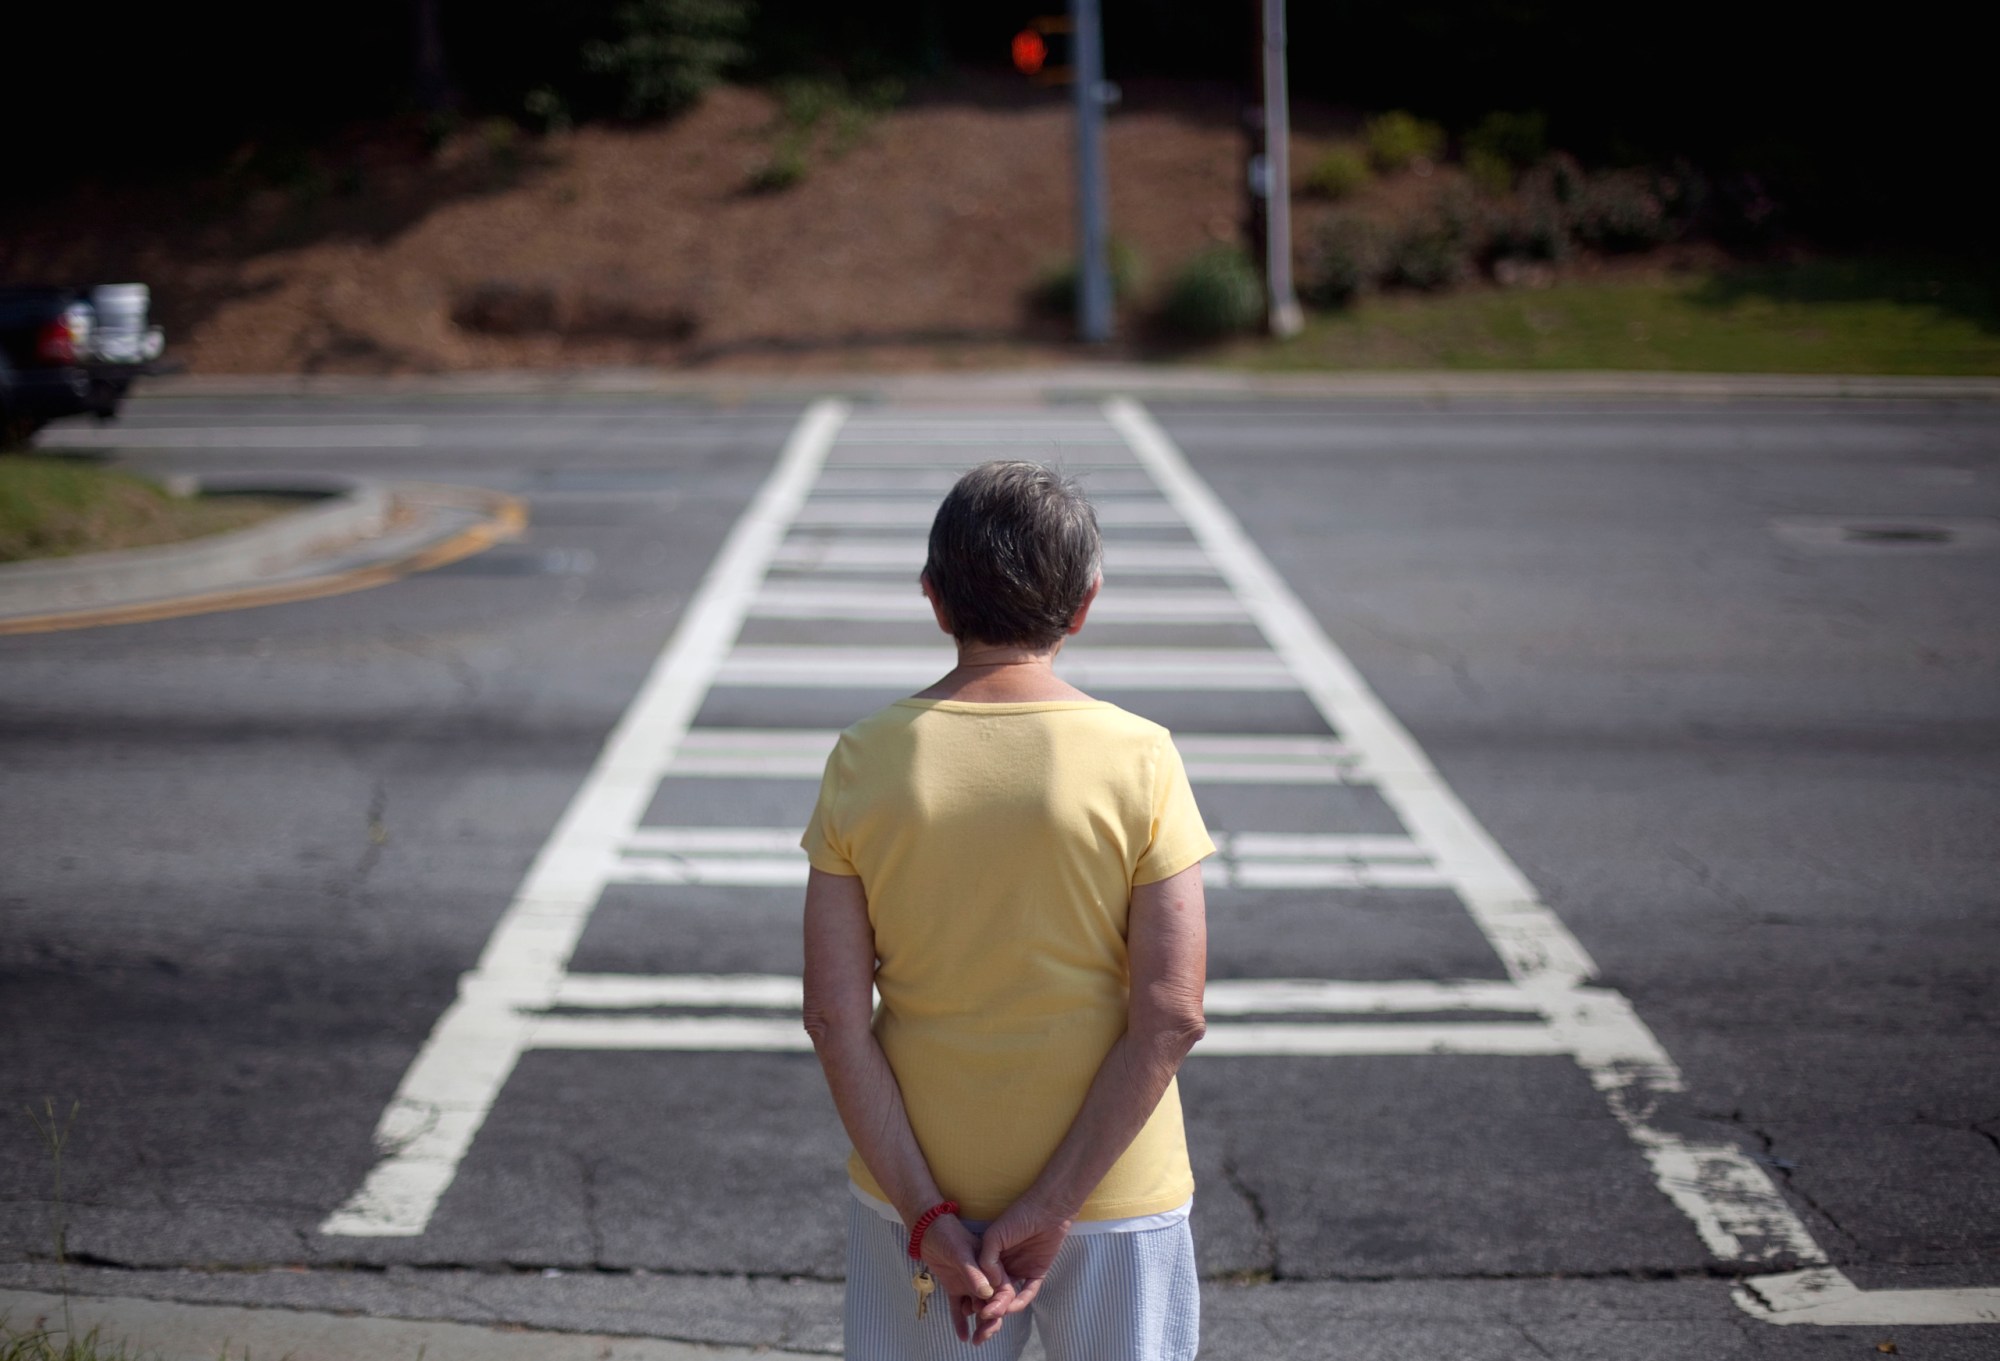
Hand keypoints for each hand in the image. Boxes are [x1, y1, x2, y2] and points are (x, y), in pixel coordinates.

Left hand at [918, 1215, 1002, 1343]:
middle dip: (991, 1321)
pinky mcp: (955, 1288)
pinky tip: (962, 1336)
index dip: (1000, 1305)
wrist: (928, 1229)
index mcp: (991, 1268)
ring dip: (978, 1324)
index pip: (1002, 1290)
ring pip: (977, 1309)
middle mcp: (983, 1278)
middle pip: (992, 1304)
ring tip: (975, 1339)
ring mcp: (969, 1284)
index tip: (990, 1315)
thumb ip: (973, 1273)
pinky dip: (960, 1321)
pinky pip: (958, 1308)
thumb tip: (987, 1294)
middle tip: (983, 1335)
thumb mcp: (961, 1252)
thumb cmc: (948, 1234)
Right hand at [976, 1194, 1072, 1320]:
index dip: (975, 1295)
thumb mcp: (994, 1236)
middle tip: (980, 1319)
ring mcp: (1021, 1270)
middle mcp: (1005, 1266)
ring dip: (1002, 1307)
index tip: (968, 1308)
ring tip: (994, 1315)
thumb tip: (989, 1285)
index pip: (982, 1280)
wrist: (1047, 1209)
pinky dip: (1021, 1301)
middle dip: (987, 1308)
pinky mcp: (1037, 1273)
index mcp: (992, 1257)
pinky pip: (1028, 1291)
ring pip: (1010, 1295)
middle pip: (994, 1292)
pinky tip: (1012, 1307)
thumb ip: (987, 1259)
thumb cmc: (1018, 1216)